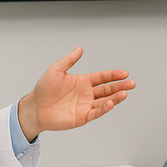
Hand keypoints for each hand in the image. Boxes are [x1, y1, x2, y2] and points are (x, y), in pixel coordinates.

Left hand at [18, 47, 135, 140]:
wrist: (35, 108)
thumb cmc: (43, 90)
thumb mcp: (56, 70)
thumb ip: (69, 60)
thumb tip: (80, 49)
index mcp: (83, 82)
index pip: (102, 77)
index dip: (114, 75)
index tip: (124, 73)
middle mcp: (87, 94)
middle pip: (108, 89)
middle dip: (120, 86)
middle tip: (131, 84)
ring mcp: (86, 106)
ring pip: (105, 101)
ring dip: (115, 97)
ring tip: (124, 93)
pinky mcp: (82, 117)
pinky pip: (96, 112)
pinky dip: (104, 108)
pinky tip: (110, 103)